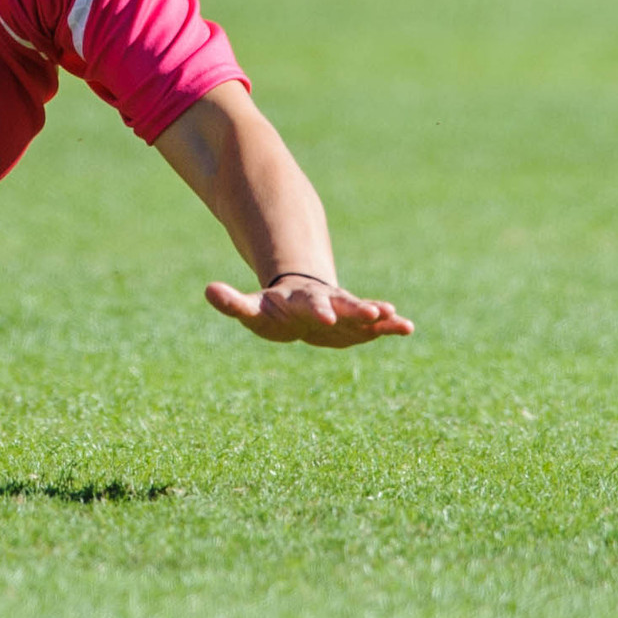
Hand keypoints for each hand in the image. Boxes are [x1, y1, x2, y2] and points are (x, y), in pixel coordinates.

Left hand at [204, 275, 412, 348]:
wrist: (298, 303)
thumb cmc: (272, 310)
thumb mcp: (250, 309)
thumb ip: (232, 303)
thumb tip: (209, 289)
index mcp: (298, 301)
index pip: (307, 305)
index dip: (317, 310)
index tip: (326, 317)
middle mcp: (325, 302)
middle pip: (340, 304)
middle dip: (354, 309)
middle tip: (372, 313)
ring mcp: (344, 310)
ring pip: (362, 310)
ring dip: (378, 314)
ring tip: (398, 317)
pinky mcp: (358, 323)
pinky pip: (377, 323)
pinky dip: (391, 325)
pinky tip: (408, 328)